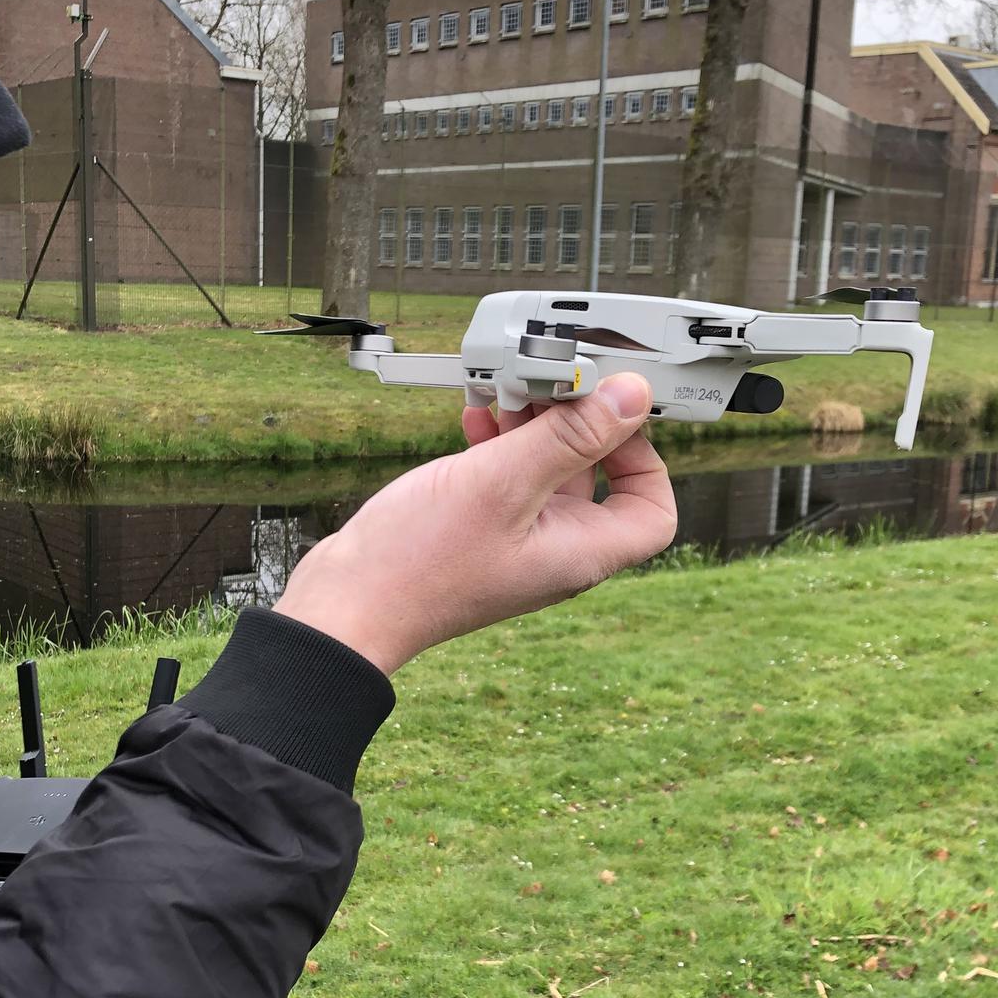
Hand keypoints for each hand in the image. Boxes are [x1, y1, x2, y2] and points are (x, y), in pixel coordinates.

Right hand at [274, 373, 675, 673]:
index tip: (612, 414)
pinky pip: (507, 482)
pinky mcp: (478, 534)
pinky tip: (473, 422)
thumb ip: (571, 438)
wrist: (346, 607)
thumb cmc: (420, 562)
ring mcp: (516, 545)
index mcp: (580, 551)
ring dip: (533, 430)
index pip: (652, 509)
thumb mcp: (504, 482)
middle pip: (597, 482)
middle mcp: (555, 552)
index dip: (645, 457)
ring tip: (504, 398)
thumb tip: (632, 399)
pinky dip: (498, 446)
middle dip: (577, 428)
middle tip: (549, 390)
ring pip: (547, 475)